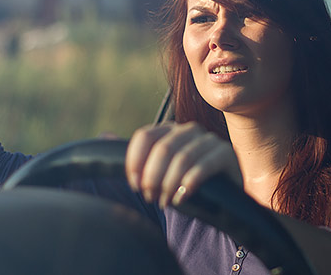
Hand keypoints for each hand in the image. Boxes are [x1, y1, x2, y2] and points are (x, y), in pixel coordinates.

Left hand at [126, 122, 242, 208]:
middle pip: (162, 148)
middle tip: (150, 197)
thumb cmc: (183, 186)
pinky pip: (203, 166)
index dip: (135, 162)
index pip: (144, 136)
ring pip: (181, 158)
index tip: (134, 185)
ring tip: (165, 201)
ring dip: (169, 183)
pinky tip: (181, 198)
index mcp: (169, 130)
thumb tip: (104, 135)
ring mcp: (209, 140)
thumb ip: (135, 157)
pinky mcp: (226, 154)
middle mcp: (189, 130)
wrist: (221, 200)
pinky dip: (188, 184)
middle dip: (152, 177)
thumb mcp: (157, 173)